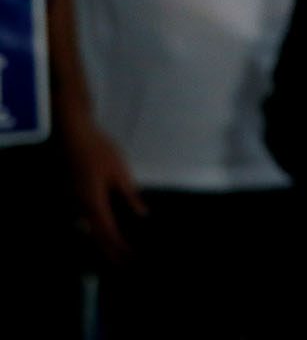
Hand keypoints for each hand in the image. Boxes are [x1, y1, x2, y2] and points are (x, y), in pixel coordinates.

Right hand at [64, 116, 145, 263]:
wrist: (73, 134)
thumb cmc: (99, 151)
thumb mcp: (120, 172)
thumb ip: (130, 195)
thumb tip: (141, 213)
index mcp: (93, 203)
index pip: (108, 233)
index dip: (119, 248)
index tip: (131, 260)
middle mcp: (81, 207)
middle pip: (96, 236)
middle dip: (111, 251)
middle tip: (126, 263)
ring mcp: (74, 202)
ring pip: (89, 228)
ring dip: (105, 240)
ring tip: (120, 249)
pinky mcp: (74, 195)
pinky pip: (86, 217)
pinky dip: (99, 227)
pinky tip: (109, 227)